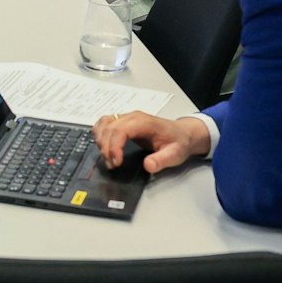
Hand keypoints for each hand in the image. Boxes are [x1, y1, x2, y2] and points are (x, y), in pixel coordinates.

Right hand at [91, 111, 208, 175]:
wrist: (182, 133)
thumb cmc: (178, 143)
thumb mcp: (175, 154)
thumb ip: (162, 160)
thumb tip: (148, 166)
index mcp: (144, 122)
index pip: (121, 130)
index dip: (114, 146)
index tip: (117, 163)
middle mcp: (133, 116)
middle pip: (109, 127)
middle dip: (106, 148)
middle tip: (112, 165)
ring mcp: (126, 117)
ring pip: (104, 123)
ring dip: (100, 141)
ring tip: (107, 158)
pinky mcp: (122, 120)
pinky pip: (104, 122)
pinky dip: (99, 133)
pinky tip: (102, 145)